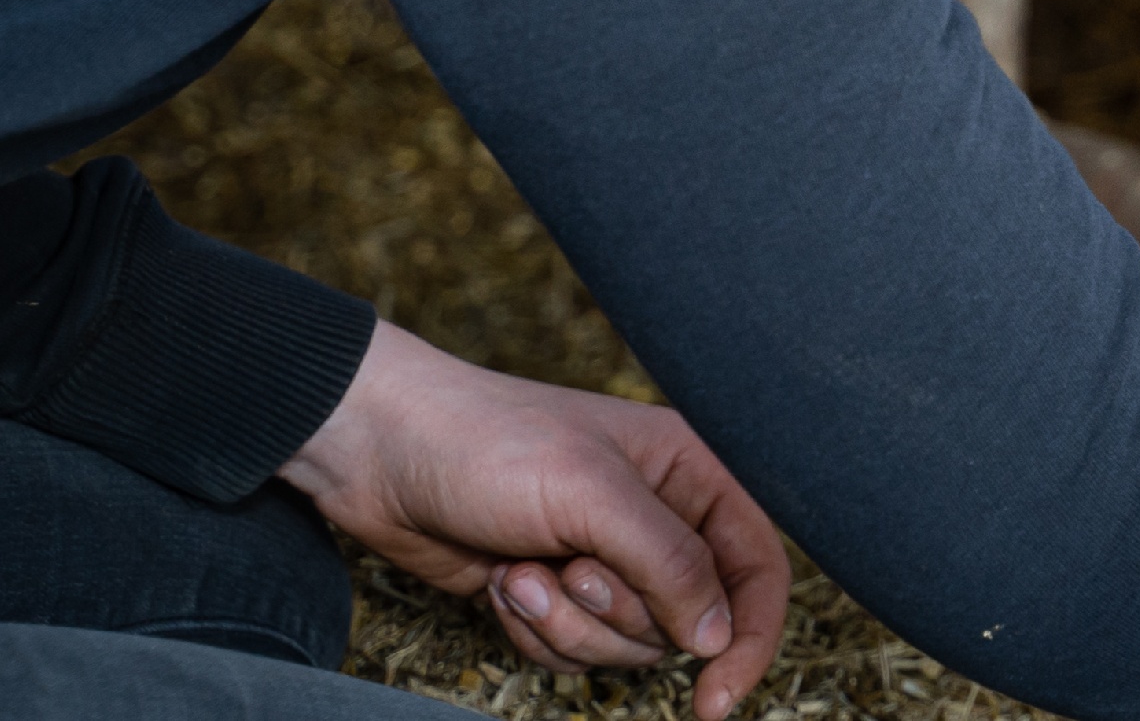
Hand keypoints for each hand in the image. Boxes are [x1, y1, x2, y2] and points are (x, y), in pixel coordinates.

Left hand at [280, 320, 789, 718]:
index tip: (715, 699)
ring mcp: (604, 562)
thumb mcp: (592, 495)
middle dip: (614, 615)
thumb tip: (718, 638)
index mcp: (691, 472)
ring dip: (564, 624)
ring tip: (519, 571)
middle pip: (684, 624)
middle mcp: (659, 520)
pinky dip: (532, 631)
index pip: (757, 568)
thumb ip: (670, 564)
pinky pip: (571, 653)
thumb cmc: (491, 445)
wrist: (382, 454)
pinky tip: (500, 581)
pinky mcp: (554, 595)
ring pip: (624, 647)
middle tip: (566, 570)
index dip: (751, 637)